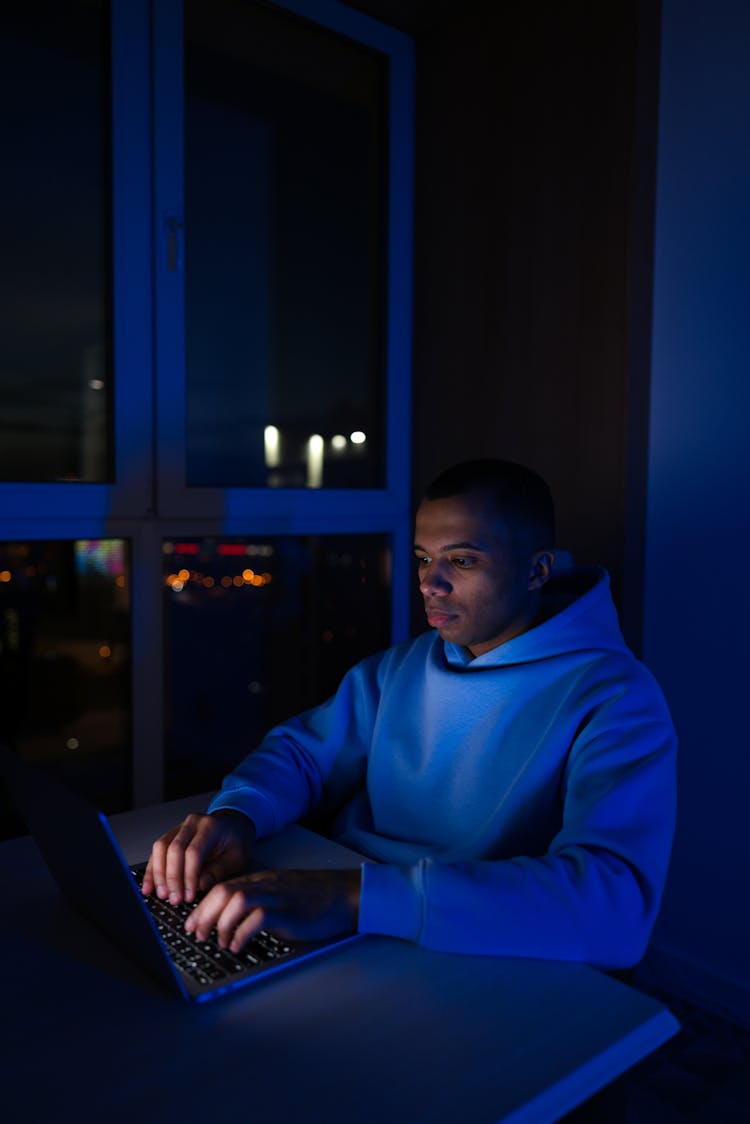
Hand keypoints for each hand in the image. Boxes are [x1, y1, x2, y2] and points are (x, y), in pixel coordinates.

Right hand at [141, 811, 255, 904]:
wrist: (234, 826)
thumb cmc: (237, 842)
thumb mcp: (237, 858)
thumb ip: (218, 872)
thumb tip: (198, 886)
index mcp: (211, 827)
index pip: (194, 852)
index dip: (188, 876)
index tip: (188, 895)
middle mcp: (193, 823)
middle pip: (174, 849)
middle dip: (172, 877)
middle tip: (174, 898)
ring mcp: (180, 827)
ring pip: (160, 847)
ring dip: (158, 874)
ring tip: (161, 894)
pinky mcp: (172, 835)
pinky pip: (157, 851)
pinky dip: (152, 869)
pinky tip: (149, 885)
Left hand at [183, 868, 360, 950]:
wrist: (341, 895)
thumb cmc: (311, 898)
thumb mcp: (278, 895)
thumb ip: (257, 902)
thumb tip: (230, 921)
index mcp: (260, 881)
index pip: (222, 888)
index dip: (202, 907)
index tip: (190, 924)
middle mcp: (264, 886)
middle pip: (224, 892)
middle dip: (204, 914)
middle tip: (197, 935)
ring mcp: (275, 897)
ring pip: (237, 900)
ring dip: (220, 922)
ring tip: (218, 941)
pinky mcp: (287, 912)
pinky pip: (258, 918)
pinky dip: (242, 933)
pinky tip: (237, 945)